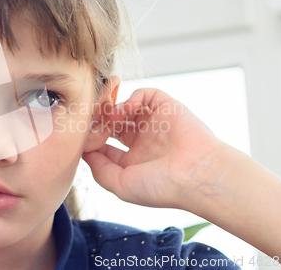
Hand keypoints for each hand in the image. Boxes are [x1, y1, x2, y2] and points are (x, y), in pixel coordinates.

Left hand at [82, 87, 227, 211]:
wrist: (197, 175)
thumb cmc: (162, 186)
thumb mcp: (121, 185)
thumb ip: (99, 169)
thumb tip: (83, 152)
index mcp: (131, 160)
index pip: (103, 142)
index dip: (91, 137)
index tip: (83, 136)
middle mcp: (141, 140)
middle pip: (111, 121)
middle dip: (98, 119)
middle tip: (92, 119)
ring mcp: (153, 123)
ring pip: (125, 106)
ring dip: (112, 108)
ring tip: (112, 116)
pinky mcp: (166, 107)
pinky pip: (144, 94)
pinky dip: (132, 96)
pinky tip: (128, 108)